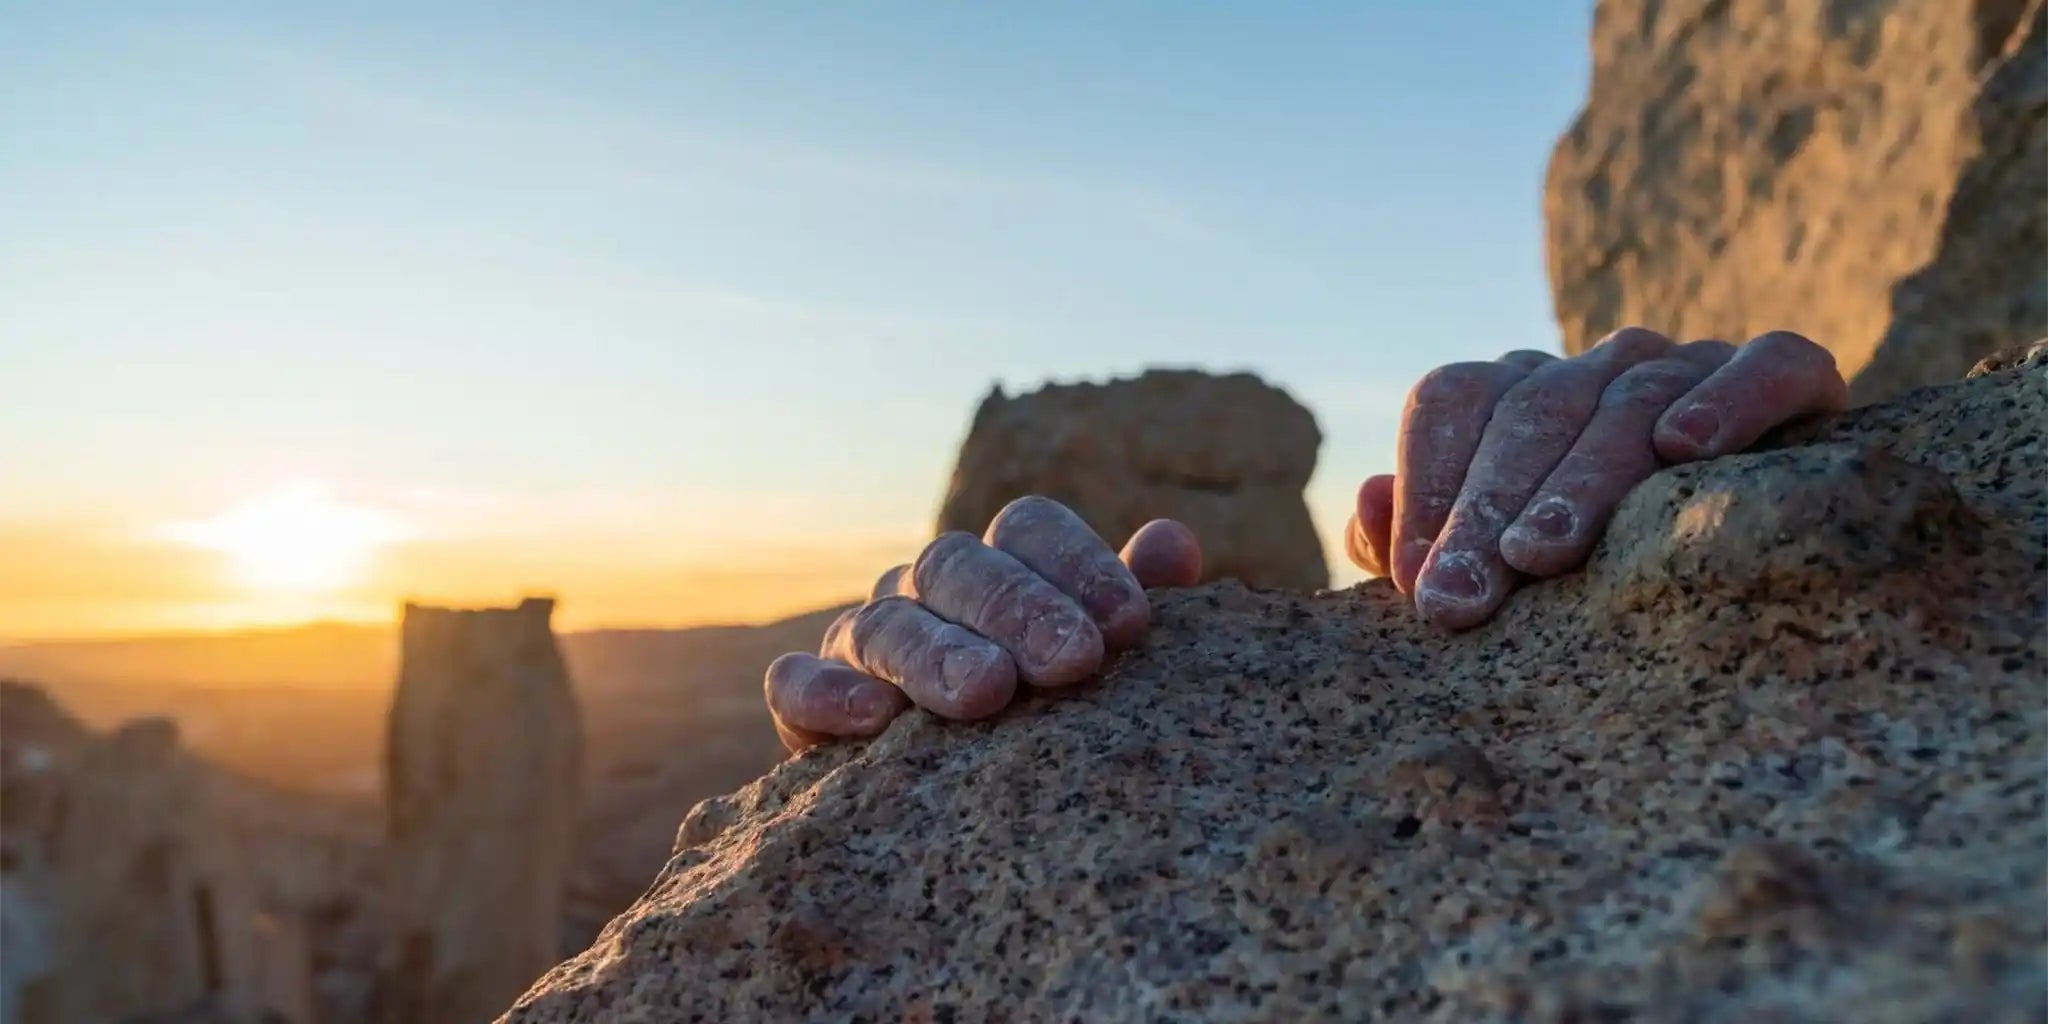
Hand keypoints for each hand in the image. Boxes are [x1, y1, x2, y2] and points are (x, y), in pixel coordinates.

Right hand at [765, 497, 1202, 751]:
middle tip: (1073, 660)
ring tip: (987, 693)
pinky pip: (797, 683)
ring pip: (886, 624)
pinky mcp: (809, 702)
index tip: (1129, 625)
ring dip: (937, 654)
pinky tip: (874, 720)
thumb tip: (1173, 545)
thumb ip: (1135, 605)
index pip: (1029, 528)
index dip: (1079, 563)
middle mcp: (929, 589)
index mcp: (1004, 566)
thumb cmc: (1051, 714)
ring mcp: (865, 639)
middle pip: (959, 566)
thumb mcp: (1100, 662)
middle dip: (1018, 610)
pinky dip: (826, 694)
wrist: (958, 802)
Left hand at [1345, 327, 1846, 629]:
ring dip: (1582, 479)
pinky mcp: (1790, 376)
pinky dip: (1729, 397)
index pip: (1450, 403)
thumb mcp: (1492, 567)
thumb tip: (1366, 506)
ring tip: (1542, 555)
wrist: (1756, 551)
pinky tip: (1687, 446)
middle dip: (1488, 509)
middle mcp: (1594, 366)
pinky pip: (1768, 364)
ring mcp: (1688, 363)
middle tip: (1462, 600)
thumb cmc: (1587, 575)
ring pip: (1629, 401)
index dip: (1427, 489)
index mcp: (1513, 394)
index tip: (1417, 584)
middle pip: (1530, 411)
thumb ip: (1413, 545)